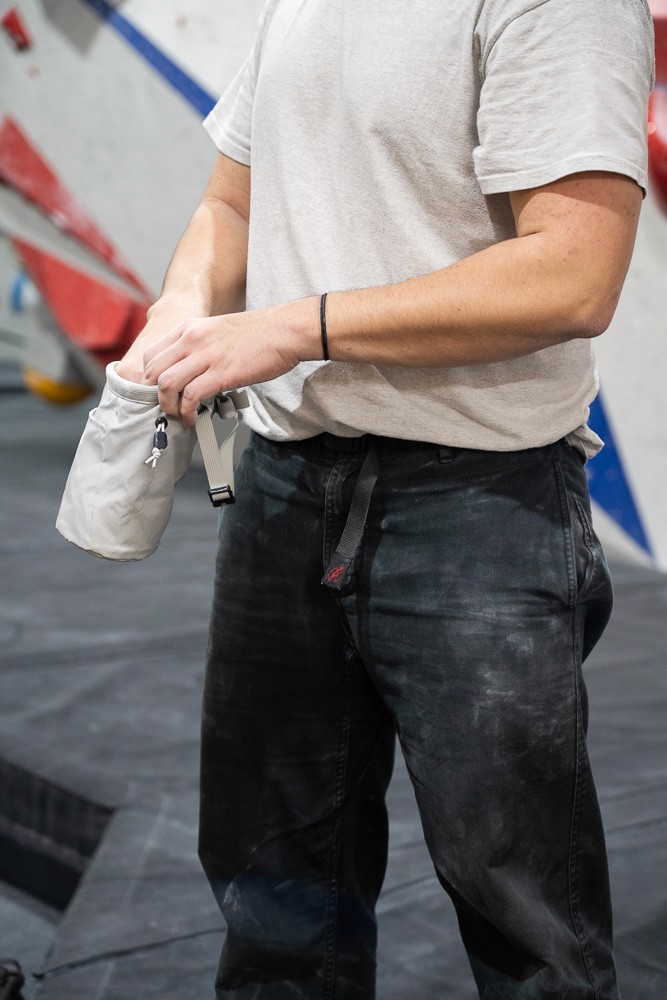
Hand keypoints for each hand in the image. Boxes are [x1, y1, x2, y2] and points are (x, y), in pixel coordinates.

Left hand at [142, 298, 319, 424]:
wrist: (284, 331)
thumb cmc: (259, 334)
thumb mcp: (218, 331)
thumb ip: (200, 346)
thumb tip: (191, 370)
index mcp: (189, 329)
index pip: (151, 355)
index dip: (149, 379)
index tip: (159, 393)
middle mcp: (191, 339)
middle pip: (153, 371)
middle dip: (154, 396)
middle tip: (166, 408)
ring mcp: (205, 356)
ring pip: (166, 384)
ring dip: (168, 406)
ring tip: (179, 416)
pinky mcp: (221, 373)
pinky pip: (191, 396)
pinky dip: (187, 412)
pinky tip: (194, 418)